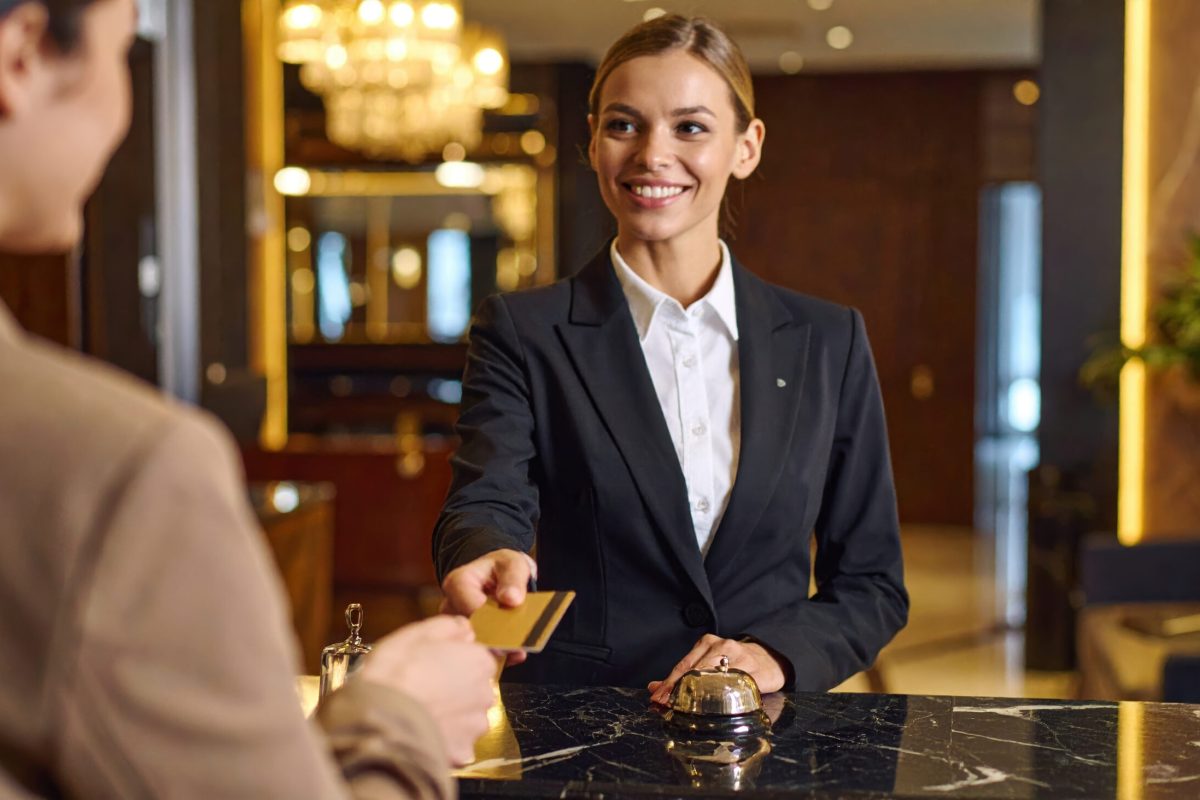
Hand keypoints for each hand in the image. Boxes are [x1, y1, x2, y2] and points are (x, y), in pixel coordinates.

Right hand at [359, 615, 496, 765]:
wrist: (379, 721)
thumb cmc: (395, 675)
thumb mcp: (415, 634)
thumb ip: (448, 627)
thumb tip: (464, 629)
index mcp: (478, 661)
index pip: (476, 658)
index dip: (453, 661)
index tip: (433, 666)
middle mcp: (484, 693)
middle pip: (474, 688)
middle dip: (454, 689)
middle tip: (423, 689)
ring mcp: (475, 725)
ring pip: (467, 718)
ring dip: (450, 716)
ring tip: (420, 712)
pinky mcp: (463, 751)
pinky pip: (457, 744)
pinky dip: (444, 740)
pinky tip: (423, 731)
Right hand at [440, 549, 536, 665]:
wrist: (498, 577)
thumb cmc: (502, 568)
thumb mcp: (513, 564)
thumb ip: (513, 579)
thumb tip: (511, 599)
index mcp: (457, 583)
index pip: (469, 609)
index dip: (490, 623)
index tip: (509, 634)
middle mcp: (449, 606)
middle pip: (467, 631)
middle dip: (493, 641)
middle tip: (516, 649)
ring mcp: (453, 625)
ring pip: (470, 645)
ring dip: (494, 651)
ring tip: (517, 652)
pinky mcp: (462, 638)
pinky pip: (475, 654)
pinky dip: (496, 657)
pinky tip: (512, 656)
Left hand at [647, 635, 786, 705]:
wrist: (769, 659)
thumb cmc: (733, 663)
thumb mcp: (707, 662)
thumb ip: (682, 675)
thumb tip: (653, 688)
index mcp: (708, 643)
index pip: (684, 665)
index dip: (669, 683)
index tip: (657, 698)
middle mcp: (724, 647)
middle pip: (697, 671)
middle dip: (680, 690)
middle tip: (667, 706)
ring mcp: (741, 659)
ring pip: (716, 679)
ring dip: (700, 697)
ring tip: (688, 709)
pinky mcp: (756, 674)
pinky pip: (737, 688)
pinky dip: (725, 700)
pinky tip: (717, 709)